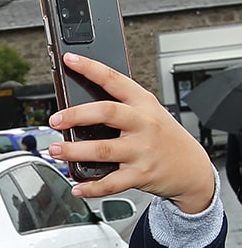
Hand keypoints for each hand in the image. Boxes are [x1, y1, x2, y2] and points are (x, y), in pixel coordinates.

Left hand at [48, 53, 214, 213]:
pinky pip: (111, 183)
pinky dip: (91, 187)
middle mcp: (143, 124)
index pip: (114, 79)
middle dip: (76, 115)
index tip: (68, 60)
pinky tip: (77, 186)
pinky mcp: (141, 174)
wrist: (193, 167)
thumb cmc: (163, 136)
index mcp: (143, 103)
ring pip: (102, 150)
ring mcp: (142, 150)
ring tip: (56, 150)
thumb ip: (119, 107)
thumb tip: (76, 109)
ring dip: (74, 151)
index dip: (90, 68)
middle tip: (55, 120)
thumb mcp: (148, 113)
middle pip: (106, 113)